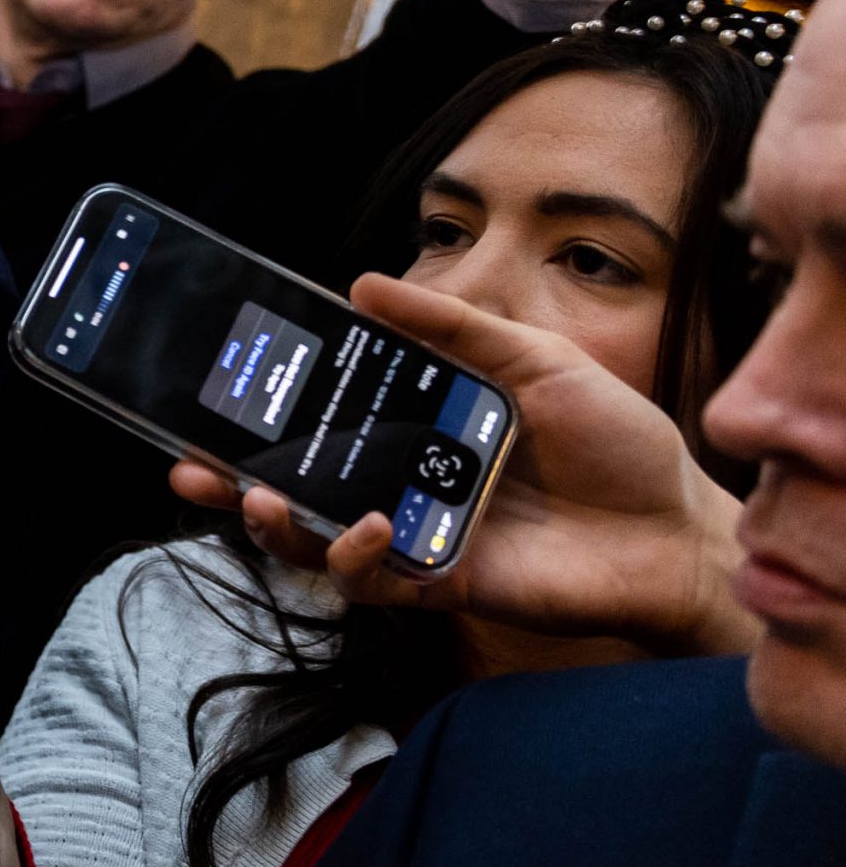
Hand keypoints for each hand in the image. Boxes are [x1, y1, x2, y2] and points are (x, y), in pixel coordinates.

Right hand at [170, 272, 752, 657]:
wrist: (676, 528)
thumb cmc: (616, 442)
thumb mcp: (535, 359)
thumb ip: (453, 325)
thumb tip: (363, 283)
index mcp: (417, 428)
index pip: (322, 420)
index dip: (263, 415)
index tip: (213, 396)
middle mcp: (403, 484)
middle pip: (297, 486)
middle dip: (232, 481)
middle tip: (189, 467)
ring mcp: (416, 537)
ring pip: (317, 540)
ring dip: (276, 524)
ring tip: (257, 497)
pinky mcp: (439, 583)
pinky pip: (373, 581)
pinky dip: (353, 558)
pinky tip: (362, 529)